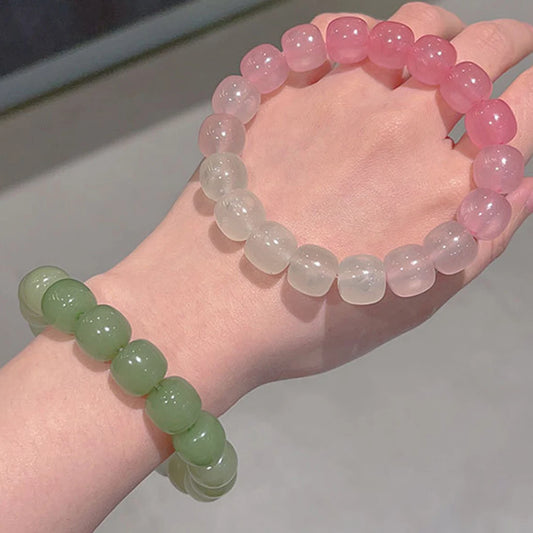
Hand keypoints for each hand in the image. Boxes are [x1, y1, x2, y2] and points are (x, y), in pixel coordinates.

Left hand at [88, 3, 532, 417]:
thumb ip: (472, 242)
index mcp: (445, 190)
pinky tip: (361, 50)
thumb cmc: (307, 326)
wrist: (204, 307)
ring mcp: (339, 100)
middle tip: (504, 51)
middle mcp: (403, 131)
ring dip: (442, 29)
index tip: (525, 94)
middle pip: (482, 51)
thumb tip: (514, 183)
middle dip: (507, 43)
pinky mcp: (283, 91)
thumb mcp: (411, 306)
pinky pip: (335, 31)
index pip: (524, 112)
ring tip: (438, 44)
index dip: (532, 95)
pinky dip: (361, 32)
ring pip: (415, 26)